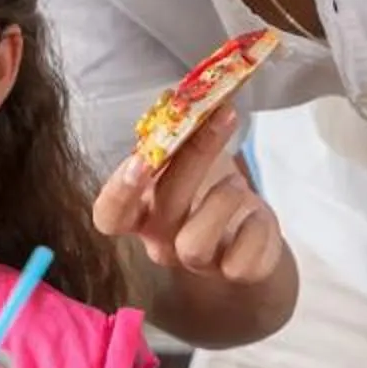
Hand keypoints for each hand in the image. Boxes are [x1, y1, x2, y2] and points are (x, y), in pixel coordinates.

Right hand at [94, 108, 286, 287]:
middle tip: (221, 116)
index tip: (141, 160)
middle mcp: (161, 241)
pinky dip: (254, 230)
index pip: (110, 215)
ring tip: (239, 183)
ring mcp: (197, 263)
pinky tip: (256, 214)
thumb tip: (183, 94)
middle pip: (163, 209)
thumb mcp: (189, 159)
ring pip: (194, 244)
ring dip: (221, 201)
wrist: (248, 233)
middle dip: (193, 157)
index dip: (119, 190)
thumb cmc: (209, 188)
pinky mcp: (235, 273)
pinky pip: (241, 263)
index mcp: (140, 212)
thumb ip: (178, 135)